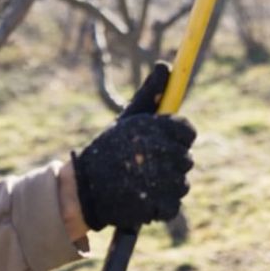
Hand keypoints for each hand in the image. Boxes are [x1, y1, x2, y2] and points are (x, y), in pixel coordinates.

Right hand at [71, 63, 195, 230]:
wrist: (82, 188)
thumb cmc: (107, 150)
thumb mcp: (127, 119)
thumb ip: (150, 94)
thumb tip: (165, 65)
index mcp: (152, 126)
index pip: (186, 130)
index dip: (179, 138)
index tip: (165, 143)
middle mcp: (158, 150)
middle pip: (186, 158)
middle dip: (170, 162)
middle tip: (146, 165)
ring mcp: (159, 180)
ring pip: (182, 183)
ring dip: (167, 185)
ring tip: (142, 182)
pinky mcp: (155, 204)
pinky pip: (173, 205)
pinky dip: (160, 205)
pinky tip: (142, 198)